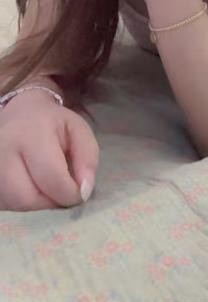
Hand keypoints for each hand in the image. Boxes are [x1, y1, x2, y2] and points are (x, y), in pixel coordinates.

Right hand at [0, 91, 98, 210]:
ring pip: (14, 204)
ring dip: (36, 203)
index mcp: (30, 133)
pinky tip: (30, 185)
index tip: (79, 191)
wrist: (19, 113)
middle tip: (61, 189)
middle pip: (27, 198)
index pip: (51, 178)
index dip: (70, 193)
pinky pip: (5, 204)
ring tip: (46, 184)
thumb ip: (88, 158)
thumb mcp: (78, 130)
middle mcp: (2, 149)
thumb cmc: (52, 123)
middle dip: (51, 201)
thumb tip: (84, 191)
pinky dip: (22, 202)